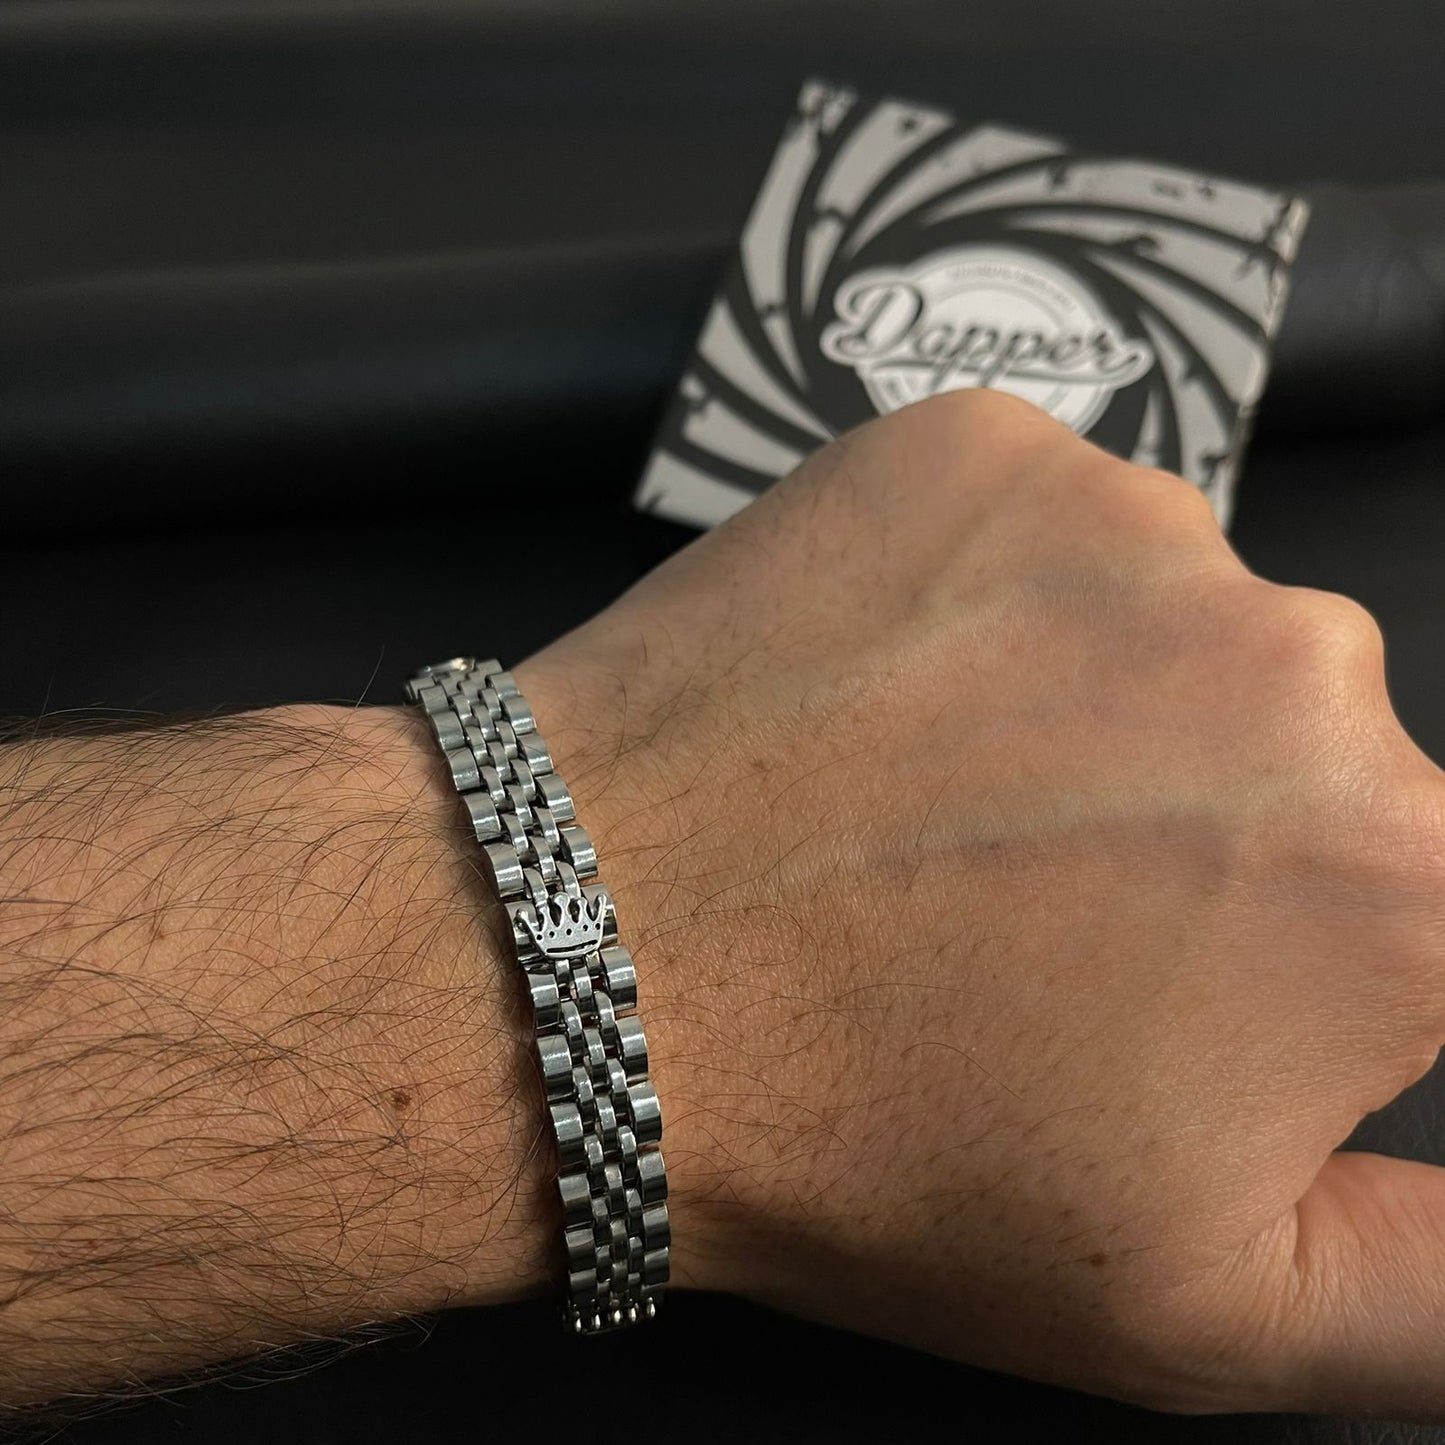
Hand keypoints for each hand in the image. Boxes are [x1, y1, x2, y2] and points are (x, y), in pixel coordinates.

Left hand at [518, 390, 1444, 1414]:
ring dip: (1082, 701)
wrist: (586, 964)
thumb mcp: (1211, 1309)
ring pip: (1160, 623)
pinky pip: (1039, 525)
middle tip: (1015, 904)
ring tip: (926, 799)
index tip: (1148, 970)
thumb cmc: (873, 1144)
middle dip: (1190, 826)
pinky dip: (983, 598)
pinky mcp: (979, 447)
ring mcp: (1128, 523)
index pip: (1399, 897)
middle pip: (1285, 747)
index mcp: (1394, 874)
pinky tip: (881, 695)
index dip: (1271, 955)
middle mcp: (1303, 661)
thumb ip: (1442, 1291)